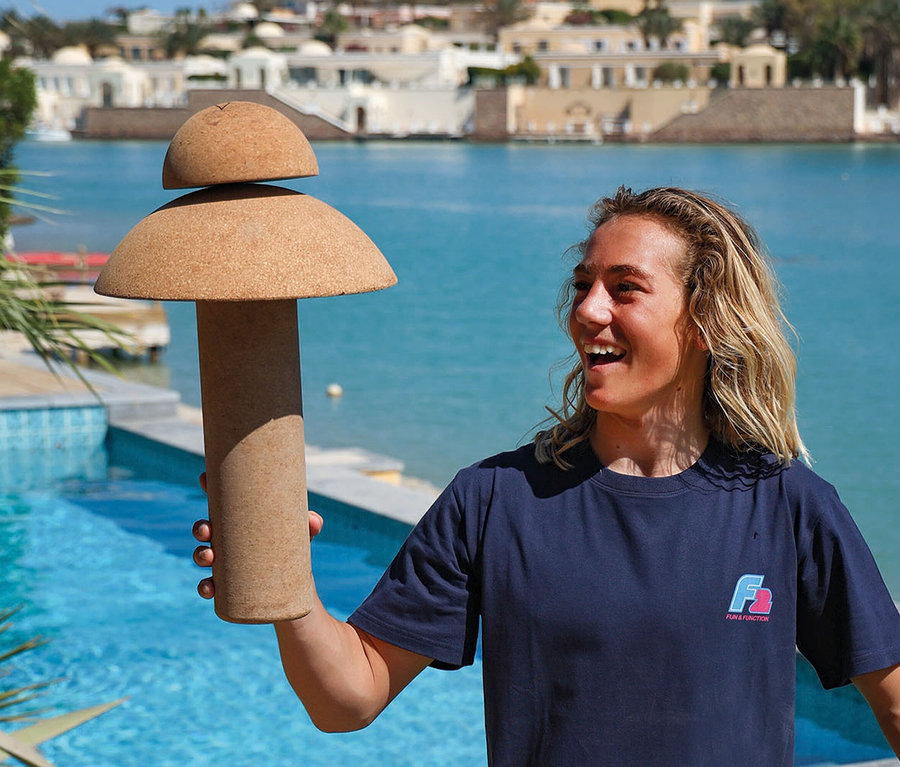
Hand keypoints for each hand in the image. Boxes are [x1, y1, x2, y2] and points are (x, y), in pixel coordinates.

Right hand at [192, 472, 324, 599]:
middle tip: (207, 530)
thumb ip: (310, 526)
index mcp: (241, 521)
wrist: (294, 586)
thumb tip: (313, 520)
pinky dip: (205, 587)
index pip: (221, 502)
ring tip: (209, 557)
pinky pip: (209, 586)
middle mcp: (228, 540)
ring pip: (203, 556)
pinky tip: (209, 588)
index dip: (209, 488)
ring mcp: (225, 563)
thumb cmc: (294, 550)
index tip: (203, 477)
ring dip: (200, 555)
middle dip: (200, 528)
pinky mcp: (227, 587)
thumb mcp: (302, 536)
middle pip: (205, 529)